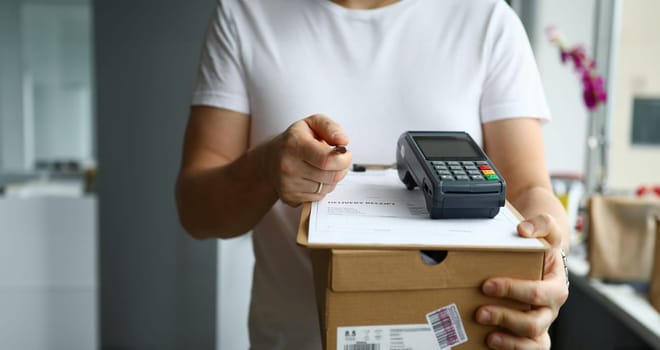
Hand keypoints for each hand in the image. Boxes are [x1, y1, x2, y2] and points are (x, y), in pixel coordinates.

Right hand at [265, 114, 351, 206]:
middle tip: (338, 161)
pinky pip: (318, 197)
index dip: (343, 159)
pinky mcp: (289, 197)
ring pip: (326, 188)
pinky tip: (314, 178)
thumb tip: (343, 141)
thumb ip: (330, 128)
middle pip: (330, 176)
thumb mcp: (312, 123)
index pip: (327, 160)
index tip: (346, 154)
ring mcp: (287, 184)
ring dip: (331, 179)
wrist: (270, 158)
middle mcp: (287, 166)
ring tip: (323, 168)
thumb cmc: (295, 140)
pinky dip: (322, 189)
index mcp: (294, 144)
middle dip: (341, 169)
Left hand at [475, 213, 568, 348]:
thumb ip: (541, 223)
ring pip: (533, 341)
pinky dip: (512, 349)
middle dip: (506, 318)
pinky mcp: (531, 334)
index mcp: (556, 285)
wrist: (543, 257)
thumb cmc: (542, 246)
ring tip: (488, 334)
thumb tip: (524, 229)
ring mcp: (541, 322)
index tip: (487, 285)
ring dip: (509, 341)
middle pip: (534, 322)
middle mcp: (551, 308)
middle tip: (480, 312)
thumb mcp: (547, 229)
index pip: (537, 292)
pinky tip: (491, 342)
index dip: (513, 290)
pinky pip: (528, 349)